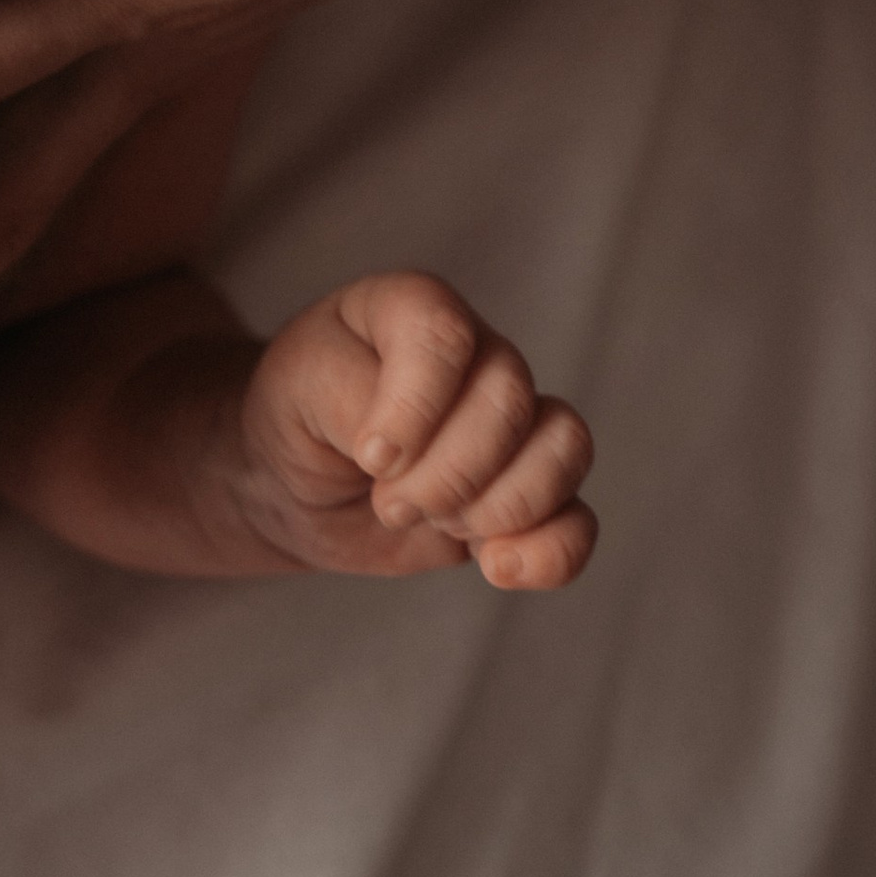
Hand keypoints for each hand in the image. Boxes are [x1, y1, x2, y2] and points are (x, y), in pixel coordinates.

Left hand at [230, 270, 595, 588]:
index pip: (445, 335)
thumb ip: (346, 398)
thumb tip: (398, 452)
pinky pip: (578, 520)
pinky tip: (497, 567)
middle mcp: (479, 356)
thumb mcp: (297, 389)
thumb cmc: (299, 415)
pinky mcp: (528, 494)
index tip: (372, 458)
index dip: (415, 407)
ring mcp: (514, 425)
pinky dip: (549, 554)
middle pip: (509, 401)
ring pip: (564, 448)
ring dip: (496, 508)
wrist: (298, 482)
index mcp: (416, 309)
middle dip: (445, 474)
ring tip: (435, 522)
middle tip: (388, 501)